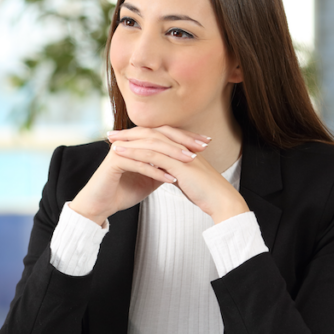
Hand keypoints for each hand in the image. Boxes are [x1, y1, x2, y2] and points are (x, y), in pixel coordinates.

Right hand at [69, 127, 208, 224]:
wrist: (100, 205)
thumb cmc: (122, 192)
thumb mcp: (149, 178)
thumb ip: (163, 167)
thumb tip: (183, 164)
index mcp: (137, 142)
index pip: (164, 133)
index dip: (185, 137)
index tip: (205, 143)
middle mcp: (128, 141)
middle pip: (158, 135)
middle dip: (181, 141)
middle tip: (201, 147)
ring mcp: (120, 150)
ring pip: (150, 147)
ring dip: (171, 154)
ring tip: (189, 161)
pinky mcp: (113, 162)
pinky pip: (138, 163)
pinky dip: (155, 171)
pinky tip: (170, 178)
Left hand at [104, 127, 248, 223]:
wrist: (222, 201)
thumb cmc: (207, 193)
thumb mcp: (188, 179)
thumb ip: (176, 172)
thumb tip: (165, 172)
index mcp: (183, 149)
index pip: (158, 137)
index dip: (140, 136)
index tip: (123, 137)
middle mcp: (181, 147)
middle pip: (151, 134)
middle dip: (129, 133)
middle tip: (111, 134)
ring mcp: (180, 153)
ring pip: (149, 141)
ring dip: (127, 140)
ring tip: (110, 140)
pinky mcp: (178, 163)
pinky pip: (151, 154)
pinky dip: (133, 152)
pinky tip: (119, 153)